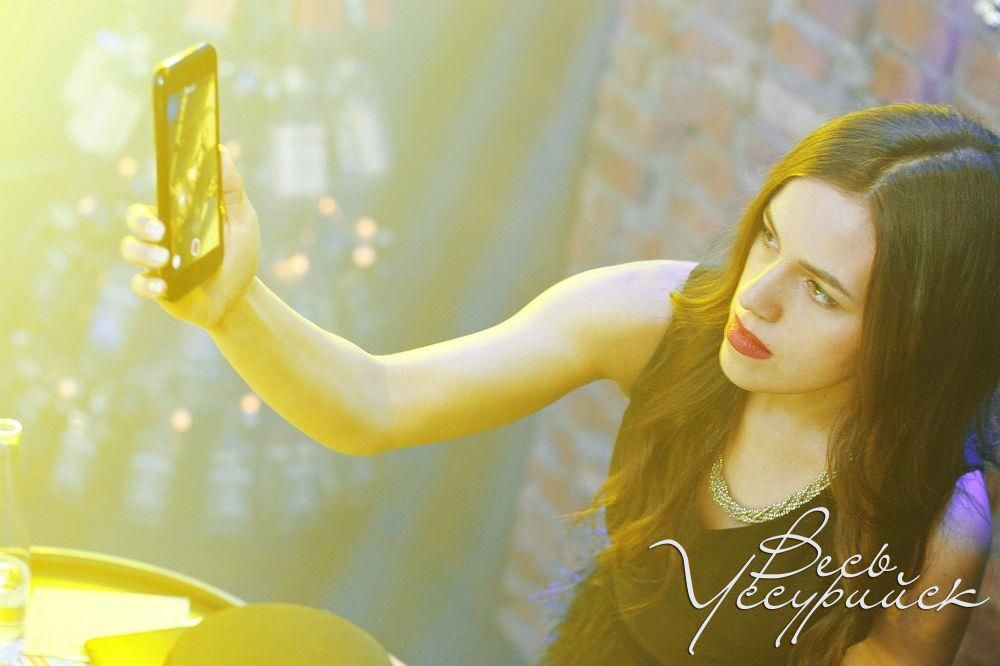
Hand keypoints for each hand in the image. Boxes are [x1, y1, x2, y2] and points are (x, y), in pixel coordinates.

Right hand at [119, 144, 260, 329]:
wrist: (239, 297)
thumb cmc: (237, 255)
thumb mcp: (241, 220)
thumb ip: (231, 189)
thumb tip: (220, 151)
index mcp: (179, 215)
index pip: (160, 195)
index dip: (159, 187)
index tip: (172, 180)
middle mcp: (161, 235)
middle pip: (135, 219)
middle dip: (141, 222)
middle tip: (161, 230)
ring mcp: (155, 261)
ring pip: (131, 249)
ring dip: (143, 252)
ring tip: (165, 258)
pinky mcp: (157, 288)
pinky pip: (140, 284)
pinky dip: (148, 284)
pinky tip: (162, 285)